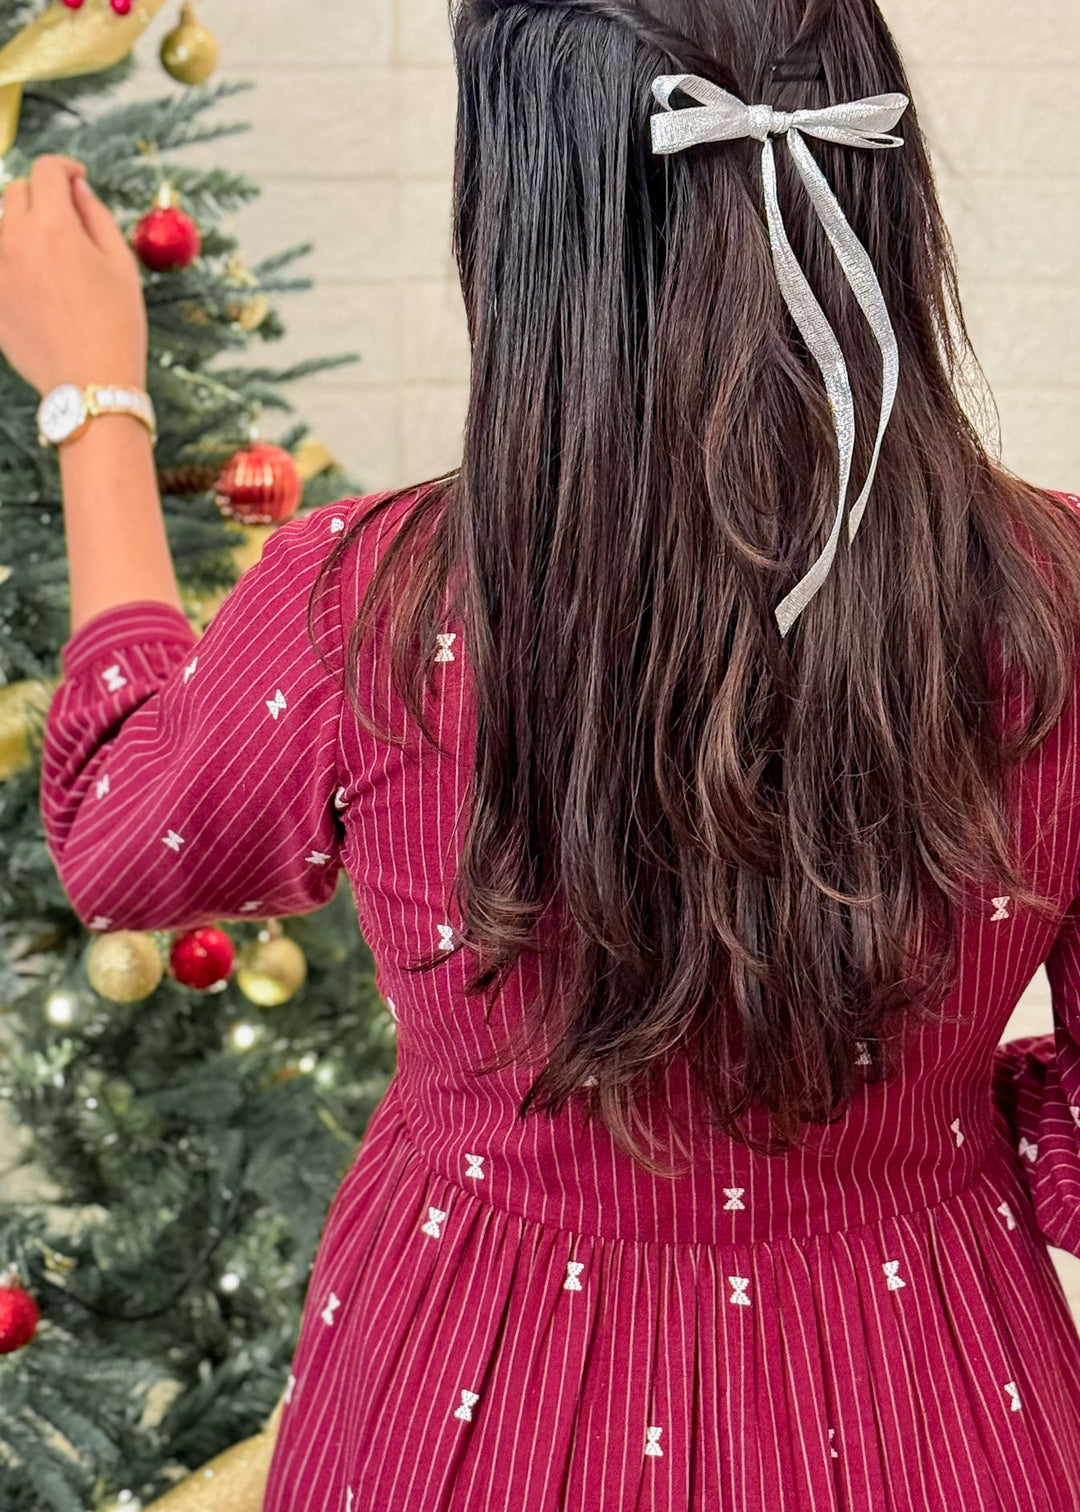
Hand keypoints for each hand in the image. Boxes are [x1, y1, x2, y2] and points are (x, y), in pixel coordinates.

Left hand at [0, 155, 147, 396]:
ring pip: (3, 225)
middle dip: (42, 196)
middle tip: (67, 221)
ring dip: (24, 227)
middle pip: (17, 191)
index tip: (76, 178)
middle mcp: (14, 239)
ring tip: (53, 259)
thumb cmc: (115, 327)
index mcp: (53, 226)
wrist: (90, 384)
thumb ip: (96, 215)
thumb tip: (76, 188)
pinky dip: (14, 260)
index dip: (65, 168)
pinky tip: (40, 285)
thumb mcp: (121, 265)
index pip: (47, 170)